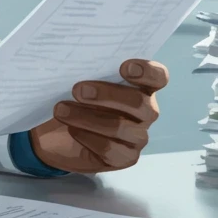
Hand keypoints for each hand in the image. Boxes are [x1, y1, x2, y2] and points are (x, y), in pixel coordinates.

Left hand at [28, 59, 168, 173]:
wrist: (58, 134)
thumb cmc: (74, 98)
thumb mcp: (80, 80)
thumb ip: (88, 70)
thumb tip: (76, 61)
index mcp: (141, 86)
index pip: (158, 77)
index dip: (147, 71)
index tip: (123, 68)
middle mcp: (146, 111)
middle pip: (140, 103)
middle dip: (107, 95)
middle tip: (77, 90)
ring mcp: (138, 136)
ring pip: (121, 127)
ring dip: (87, 118)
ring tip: (61, 110)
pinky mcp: (126, 157)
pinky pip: (110, 149)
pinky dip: (87, 137)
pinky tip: (71, 129)